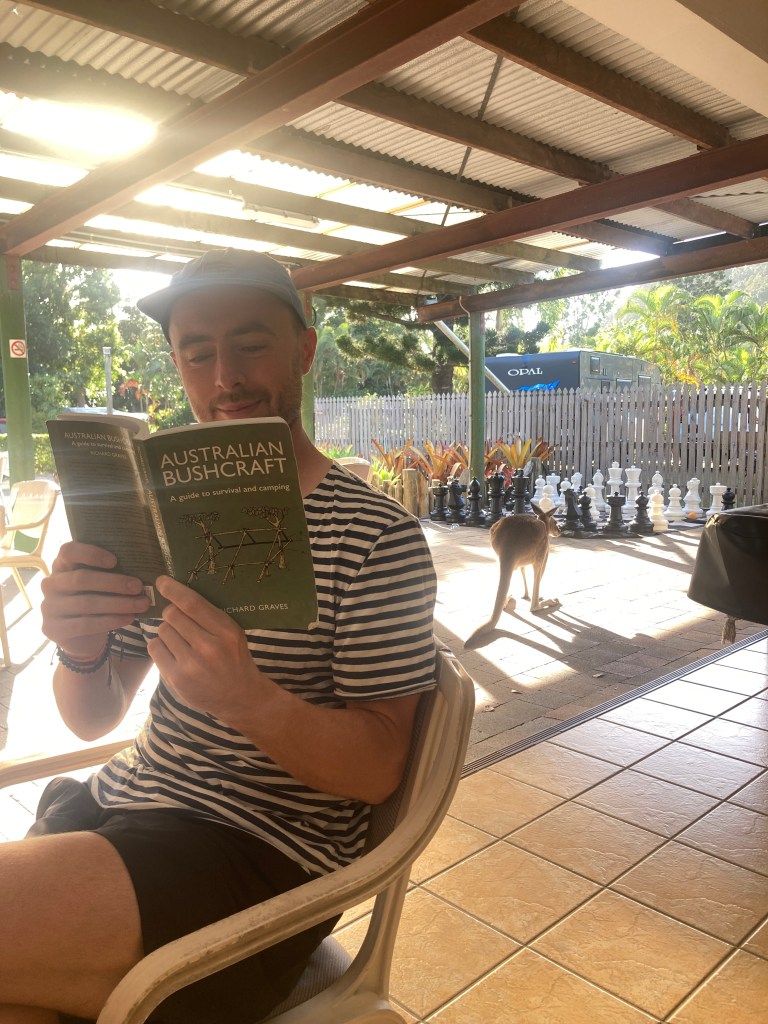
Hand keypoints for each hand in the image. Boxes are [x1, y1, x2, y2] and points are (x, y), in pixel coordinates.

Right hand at [41, 542, 150, 658]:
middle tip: (138, 586)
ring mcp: (49, 607)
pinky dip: (110, 621)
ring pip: (86, 603)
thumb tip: (142, 568)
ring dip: (118, 603)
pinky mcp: (54, 628)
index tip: (114, 560)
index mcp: (61, 565)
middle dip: (114, 582)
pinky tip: (128, 618)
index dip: (91, 554)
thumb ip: (109, 573)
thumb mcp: (98, 584)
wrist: (79, 637)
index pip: (68, 551)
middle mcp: (50, 584)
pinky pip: (85, 624)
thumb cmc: (93, 601)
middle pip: (81, 579)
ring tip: (141, 604)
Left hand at [147, 576, 258, 721]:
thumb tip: (177, 594)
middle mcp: (208, 647)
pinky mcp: (176, 678)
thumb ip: (210, 616)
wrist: (239, 696)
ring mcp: (190, 665)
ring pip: (162, 630)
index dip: (173, 589)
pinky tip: (173, 652)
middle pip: (172, 615)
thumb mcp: (233, 633)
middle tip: (181, 622)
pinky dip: (160, 646)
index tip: (161, 581)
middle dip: (173, 614)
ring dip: (168, 631)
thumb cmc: (234, 658)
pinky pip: (154, 648)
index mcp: (226, 632)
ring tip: (181, 641)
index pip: (192, 604)